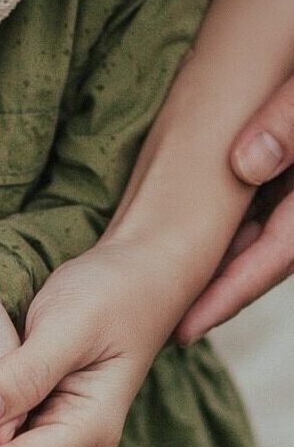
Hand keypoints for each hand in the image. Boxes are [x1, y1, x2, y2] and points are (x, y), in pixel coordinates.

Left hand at [176, 75, 293, 341]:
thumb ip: (291, 120)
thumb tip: (245, 164)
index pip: (277, 255)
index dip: (229, 293)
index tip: (186, 326)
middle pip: (266, 256)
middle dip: (218, 289)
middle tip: (166, 320)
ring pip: (263, 235)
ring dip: (222, 261)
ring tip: (170, 286)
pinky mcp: (286, 175)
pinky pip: (261, 209)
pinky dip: (231, 226)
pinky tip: (195, 232)